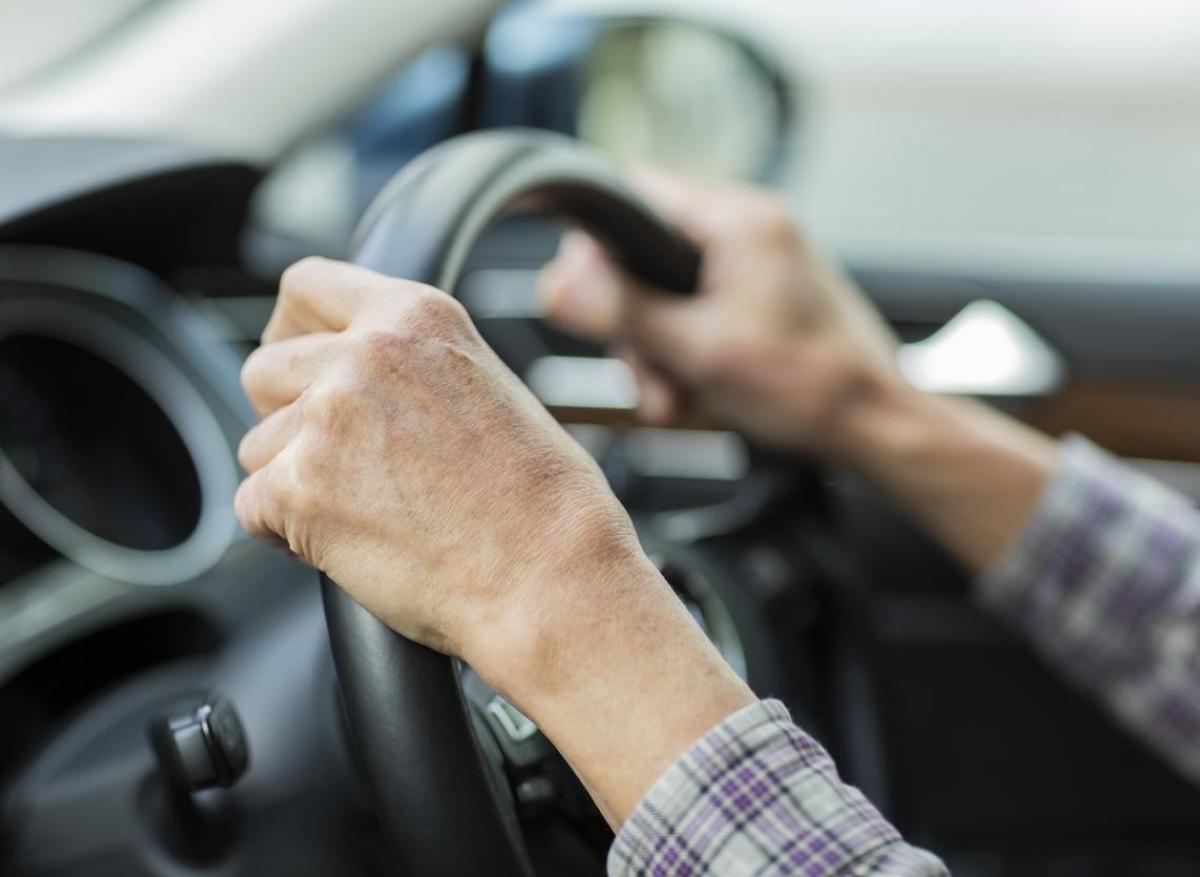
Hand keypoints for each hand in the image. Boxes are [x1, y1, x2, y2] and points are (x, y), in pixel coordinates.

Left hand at [236, 257, 753, 821]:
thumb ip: (415, 363)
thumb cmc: (541, 501)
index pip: (306, 286)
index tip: (297, 363)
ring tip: (367, 512)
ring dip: (293, 479)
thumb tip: (357, 374)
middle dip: (285, 415)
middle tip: (335, 458)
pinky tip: (349, 543)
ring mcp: (327, 419)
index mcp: (417, 317)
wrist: (549, 576)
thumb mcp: (489, 385)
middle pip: (264, 369)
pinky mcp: (300, 488)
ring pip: (257, 446)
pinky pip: (252, 507)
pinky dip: (287, 532)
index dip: (292, 331)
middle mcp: (366, 354)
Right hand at [539, 173, 900, 457]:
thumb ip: (623, 313)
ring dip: (659, 351)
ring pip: (668, 293)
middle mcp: (749, 228)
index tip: (586, 298)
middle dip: (635, 324)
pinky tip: (693, 395)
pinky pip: (699, 313)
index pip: (635, 195)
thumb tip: (555, 284)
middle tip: (646, 375)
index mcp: (739, 219)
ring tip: (675, 399)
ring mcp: (757, 263)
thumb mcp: (699, 350)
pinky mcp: (762, 297)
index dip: (598, 247)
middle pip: (646, 255)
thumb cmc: (810, 386)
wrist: (875, 425)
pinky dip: (688, 354)